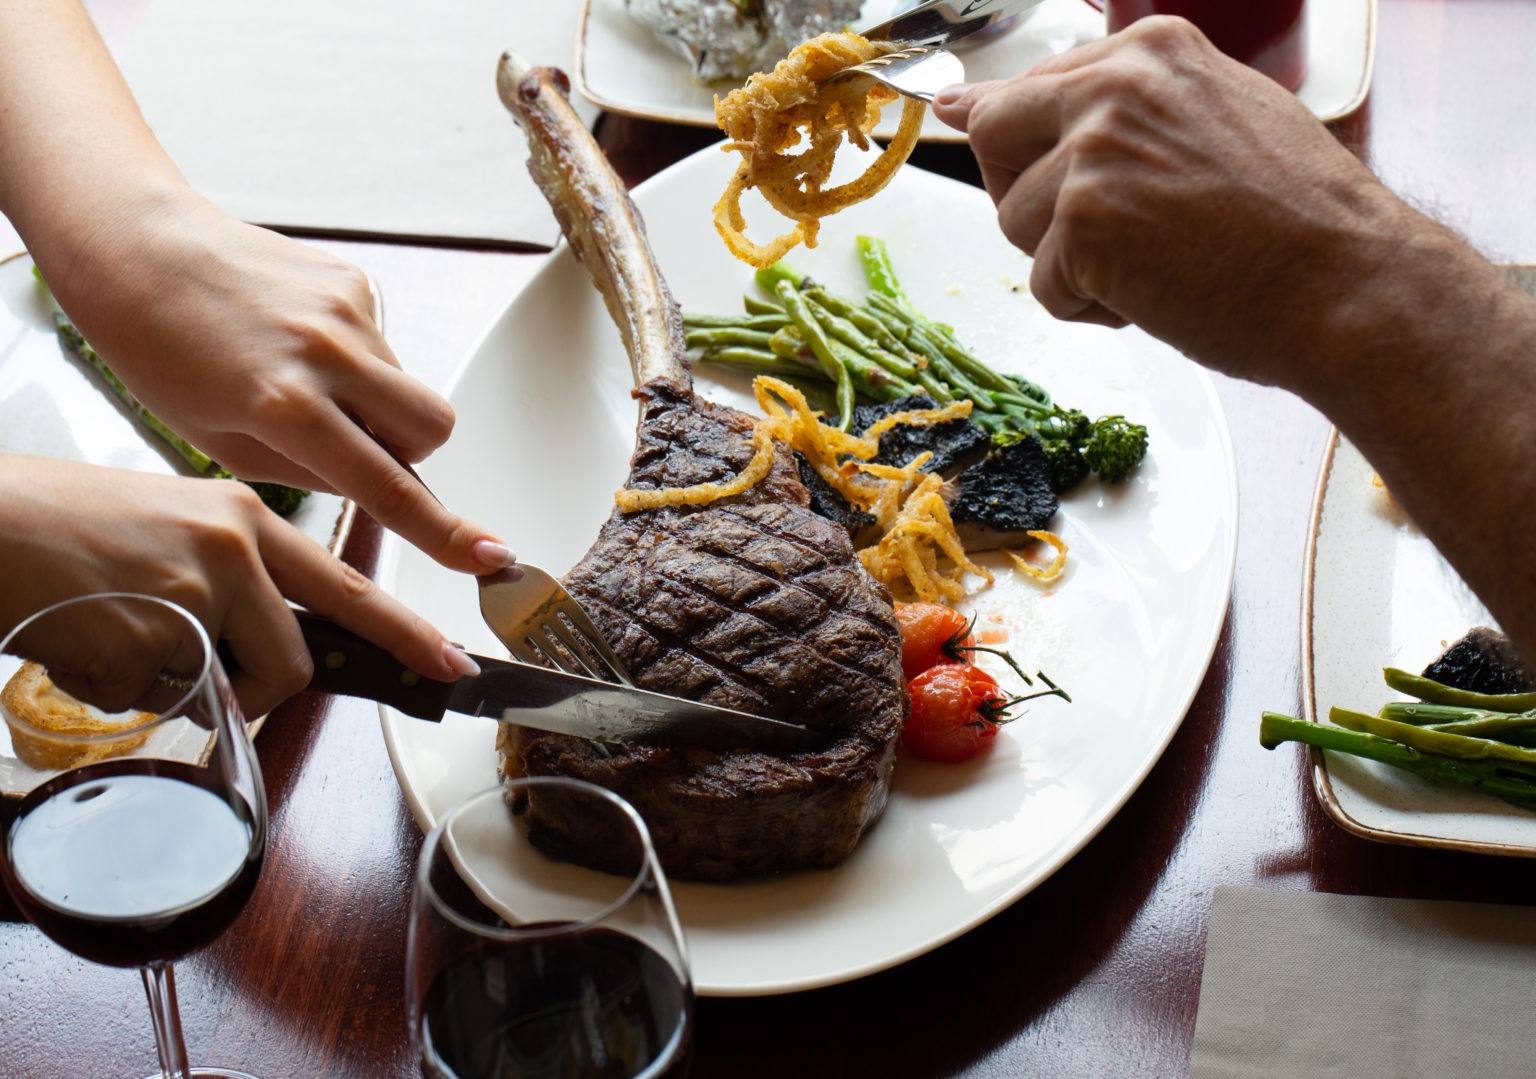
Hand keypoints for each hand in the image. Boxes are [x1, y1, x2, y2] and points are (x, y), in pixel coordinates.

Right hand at [0, 456, 479, 718]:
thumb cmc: (58, 524)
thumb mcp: (168, 523)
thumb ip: (228, 574)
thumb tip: (252, 638)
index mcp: (244, 518)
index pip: (347, 586)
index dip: (405, 634)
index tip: (450, 664)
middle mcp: (233, 549)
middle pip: (292, 664)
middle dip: (254, 691)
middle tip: (216, 687)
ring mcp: (193, 593)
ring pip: (221, 689)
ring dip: (172, 687)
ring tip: (114, 635)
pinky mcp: (147, 635)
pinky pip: (148, 701)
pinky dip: (111, 689)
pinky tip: (76, 639)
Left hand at [40, 192, 514, 574]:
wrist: (135, 247)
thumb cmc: (155, 348)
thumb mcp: (219, 441)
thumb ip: (307, 472)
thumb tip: (371, 482)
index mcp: (284, 405)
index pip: (387, 486)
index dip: (444, 532)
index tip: (489, 556)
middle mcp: (327, 353)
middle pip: (432, 428)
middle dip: (412, 451)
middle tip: (356, 447)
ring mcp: (345, 309)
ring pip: (407, 386)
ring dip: (375, 402)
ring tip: (303, 383)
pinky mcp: (352, 280)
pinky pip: (382, 343)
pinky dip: (355, 359)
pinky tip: (297, 343)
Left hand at [930, 17, 1398, 385]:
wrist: (1349, 284)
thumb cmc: (1293, 220)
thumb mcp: (1210, 119)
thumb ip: (1106, 106)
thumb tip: (963, 103)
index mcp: (1148, 51)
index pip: (1030, 87)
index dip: (1021, 143)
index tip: (998, 148)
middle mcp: (1114, 87)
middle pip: (993, 137)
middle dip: (1024, 195)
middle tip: (1099, 231)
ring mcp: (1095, 153)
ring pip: (1012, 222)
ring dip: (1067, 263)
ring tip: (1153, 264)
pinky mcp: (1084, 224)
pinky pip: (1042, 286)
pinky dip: (1088, 309)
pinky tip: (1155, 297)